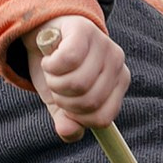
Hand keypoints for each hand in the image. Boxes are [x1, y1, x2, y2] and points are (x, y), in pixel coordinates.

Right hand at [30, 14, 127, 141]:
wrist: (43, 31)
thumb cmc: (58, 68)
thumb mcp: (61, 98)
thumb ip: (67, 119)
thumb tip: (69, 133)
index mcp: (119, 82)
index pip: (102, 118)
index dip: (77, 118)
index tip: (65, 104)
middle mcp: (117, 62)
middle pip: (88, 102)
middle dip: (62, 99)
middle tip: (55, 84)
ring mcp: (103, 44)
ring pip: (77, 82)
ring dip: (54, 82)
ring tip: (51, 70)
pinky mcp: (84, 30)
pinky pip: (68, 60)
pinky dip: (51, 66)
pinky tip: (49, 59)